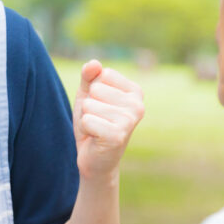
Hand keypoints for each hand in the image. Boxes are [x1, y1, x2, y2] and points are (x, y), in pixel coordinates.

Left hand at [73, 60, 143, 179]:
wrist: (95, 160)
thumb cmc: (93, 124)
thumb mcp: (89, 95)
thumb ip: (89, 77)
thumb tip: (94, 63)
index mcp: (135, 92)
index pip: (103, 74)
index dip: (93, 90)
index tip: (100, 107)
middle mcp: (137, 105)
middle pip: (95, 89)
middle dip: (88, 106)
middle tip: (97, 121)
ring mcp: (130, 121)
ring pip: (89, 105)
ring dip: (86, 119)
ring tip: (96, 130)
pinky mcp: (117, 136)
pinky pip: (87, 120)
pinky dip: (86, 129)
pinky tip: (95, 138)